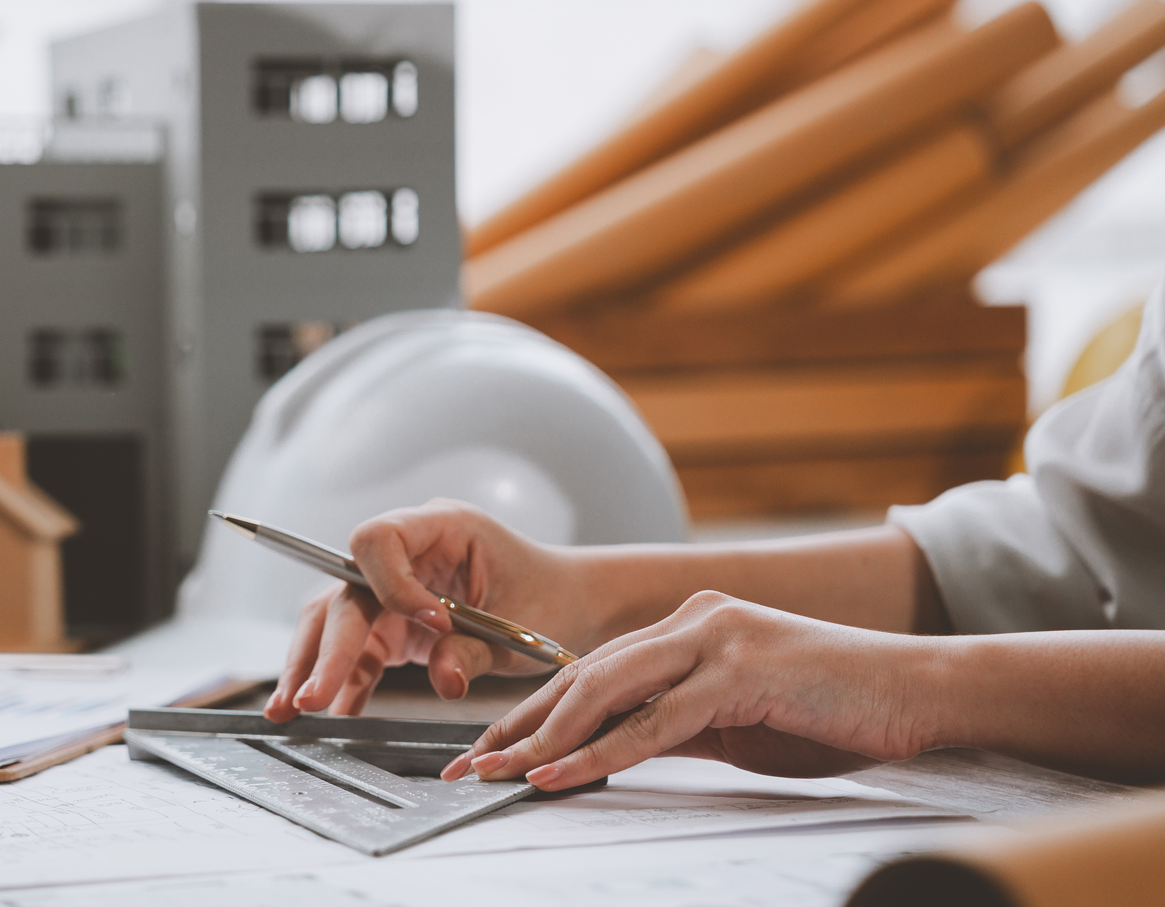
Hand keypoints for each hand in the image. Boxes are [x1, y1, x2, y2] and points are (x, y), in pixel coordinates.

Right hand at [265, 499, 592, 721]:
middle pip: (345, 589)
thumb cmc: (550, 598)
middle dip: (326, 646)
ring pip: (337, 619)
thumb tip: (444, 682)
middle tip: (311, 697)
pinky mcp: (394, 624)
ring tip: (292, 708)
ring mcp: (395, 589)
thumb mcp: (521, 629)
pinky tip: (341, 711)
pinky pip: (360, 651)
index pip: (379, 539)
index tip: (429, 625)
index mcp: (442, 527)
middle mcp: (409, 554)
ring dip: (314, 664)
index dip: (389, 582)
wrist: (566, 607)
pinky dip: (347, 682)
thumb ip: (476, 650)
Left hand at [452, 592, 940, 789]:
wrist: (923, 694)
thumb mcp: (737, 725)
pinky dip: (600, 752)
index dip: (533, 710)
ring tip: (498, 774)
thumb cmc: (836, 712)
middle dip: (519, 723)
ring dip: (544, 737)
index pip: (591, 668)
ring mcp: (715, 638)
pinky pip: (655, 721)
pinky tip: (560, 774)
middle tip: (470, 765)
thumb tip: (611, 753)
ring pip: (605, 688)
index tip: (489, 748)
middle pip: (582, 674)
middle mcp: (693, 620)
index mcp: (689, 626)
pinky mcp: (741, 670)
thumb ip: (675, 728)